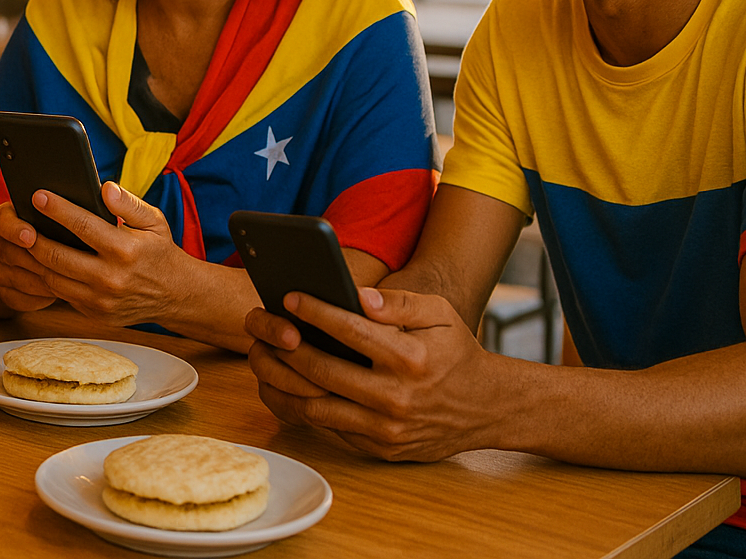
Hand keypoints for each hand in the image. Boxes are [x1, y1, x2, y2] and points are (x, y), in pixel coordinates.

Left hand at [0, 182, 203, 327]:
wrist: (176, 296)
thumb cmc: (160, 252)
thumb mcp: (154, 221)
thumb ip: (129, 203)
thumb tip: (105, 188)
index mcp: (126, 250)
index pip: (83, 226)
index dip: (57, 209)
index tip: (38, 195)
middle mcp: (110, 278)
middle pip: (57, 256)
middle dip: (32, 237)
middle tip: (17, 220)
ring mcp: (100, 300)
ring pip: (52, 278)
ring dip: (31, 260)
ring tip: (19, 240)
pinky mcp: (93, 314)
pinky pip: (59, 294)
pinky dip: (44, 277)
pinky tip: (34, 261)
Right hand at [0, 202, 59, 311]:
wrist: (48, 255)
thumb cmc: (59, 229)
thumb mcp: (59, 215)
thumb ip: (62, 210)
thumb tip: (75, 206)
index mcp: (5, 218)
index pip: (0, 220)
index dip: (14, 229)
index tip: (31, 237)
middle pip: (6, 251)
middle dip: (32, 258)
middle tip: (57, 263)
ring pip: (14, 277)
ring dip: (39, 278)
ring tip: (66, 277)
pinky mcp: (6, 293)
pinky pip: (18, 298)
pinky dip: (38, 296)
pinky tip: (58, 292)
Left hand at [247, 286, 504, 461]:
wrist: (486, 408)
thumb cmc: (455, 352)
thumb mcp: (441, 314)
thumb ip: (400, 301)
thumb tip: (359, 296)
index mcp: (410, 358)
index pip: (351, 331)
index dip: (315, 312)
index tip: (287, 297)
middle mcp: (396, 397)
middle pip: (322, 371)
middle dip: (284, 346)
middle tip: (260, 325)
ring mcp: (385, 428)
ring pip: (315, 407)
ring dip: (280, 381)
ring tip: (260, 355)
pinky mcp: (378, 448)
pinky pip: (326, 428)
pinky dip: (298, 407)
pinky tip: (281, 385)